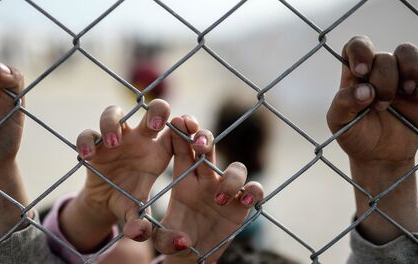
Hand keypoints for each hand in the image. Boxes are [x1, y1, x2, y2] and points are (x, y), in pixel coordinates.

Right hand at [60, 100, 172, 251]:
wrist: (105, 201)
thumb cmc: (129, 200)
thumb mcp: (137, 212)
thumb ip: (140, 221)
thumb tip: (139, 233)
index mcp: (159, 150)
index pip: (178, 129)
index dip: (187, 125)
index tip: (190, 129)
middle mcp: (139, 138)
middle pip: (153, 109)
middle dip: (157, 111)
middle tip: (155, 125)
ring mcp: (116, 138)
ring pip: (114, 113)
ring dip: (113, 123)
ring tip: (114, 143)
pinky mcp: (94, 144)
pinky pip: (88, 134)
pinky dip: (87, 141)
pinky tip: (88, 156)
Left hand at [154, 116, 263, 263]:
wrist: (193, 254)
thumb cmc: (173, 241)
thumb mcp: (163, 241)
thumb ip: (165, 240)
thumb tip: (182, 241)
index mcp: (182, 178)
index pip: (181, 149)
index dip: (181, 133)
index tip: (178, 121)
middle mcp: (205, 179)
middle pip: (208, 147)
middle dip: (205, 138)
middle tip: (200, 145)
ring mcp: (225, 189)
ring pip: (236, 168)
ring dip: (230, 178)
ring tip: (219, 199)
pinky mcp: (241, 204)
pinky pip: (254, 189)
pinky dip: (253, 191)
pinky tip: (245, 200)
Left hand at [328, 36, 417, 164]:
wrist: (379, 158)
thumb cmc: (355, 135)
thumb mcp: (339, 122)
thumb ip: (343, 103)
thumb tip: (365, 90)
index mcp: (355, 75)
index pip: (356, 45)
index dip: (360, 50)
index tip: (361, 71)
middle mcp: (379, 71)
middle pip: (384, 56)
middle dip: (383, 81)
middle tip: (380, 106)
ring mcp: (402, 79)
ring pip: (409, 52)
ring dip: (408, 70)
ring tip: (405, 92)